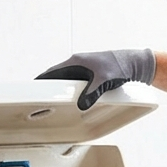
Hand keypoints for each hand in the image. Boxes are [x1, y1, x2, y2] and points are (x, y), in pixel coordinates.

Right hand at [35, 49, 155, 110]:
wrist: (135, 63)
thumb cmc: (120, 66)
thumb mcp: (104, 82)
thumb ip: (91, 94)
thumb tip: (80, 105)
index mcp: (76, 61)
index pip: (52, 72)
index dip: (41, 81)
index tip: (31, 88)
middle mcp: (78, 64)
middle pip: (57, 77)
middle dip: (48, 87)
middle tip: (39, 100)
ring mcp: (84, 69)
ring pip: (67, 81)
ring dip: (60, 90)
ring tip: (51, 102)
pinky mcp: (92, 74)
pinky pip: (76, 83)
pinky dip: (71, 91)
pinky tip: (71, 100)